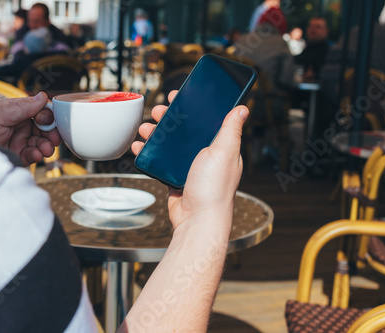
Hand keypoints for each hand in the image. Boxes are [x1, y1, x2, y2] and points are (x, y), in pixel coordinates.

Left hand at [0, 92, 60, 165]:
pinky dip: (37, 155)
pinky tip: (36, 155)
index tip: (47, 120)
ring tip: (45, 150)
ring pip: (40, 142)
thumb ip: (21, 107)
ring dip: (46, 145)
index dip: (46, 114)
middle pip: (42, 127)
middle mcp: (16, 126)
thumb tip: (43, 97)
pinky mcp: (16, 157)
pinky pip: (33, 155)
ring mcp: (16, 142)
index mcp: (12, 111)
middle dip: (50, 132)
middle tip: (54, 138)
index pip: (37, 110)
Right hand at [131, 90, 248, 230]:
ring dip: (156, 134)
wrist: (196, 220)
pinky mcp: (175, 177)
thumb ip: (231, 130)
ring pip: (170, 144)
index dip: (193, 107)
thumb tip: (243, 109)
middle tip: (159, 111)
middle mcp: (206, 156)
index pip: (207, 120)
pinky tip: (140, 147)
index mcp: (221, 148)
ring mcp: (189, 167)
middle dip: (170, 119)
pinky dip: (149, 152)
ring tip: (146, 128)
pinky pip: (160, 161)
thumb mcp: (224, 152)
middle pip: (185, 130)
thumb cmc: (214, 189)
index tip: (180, 97)